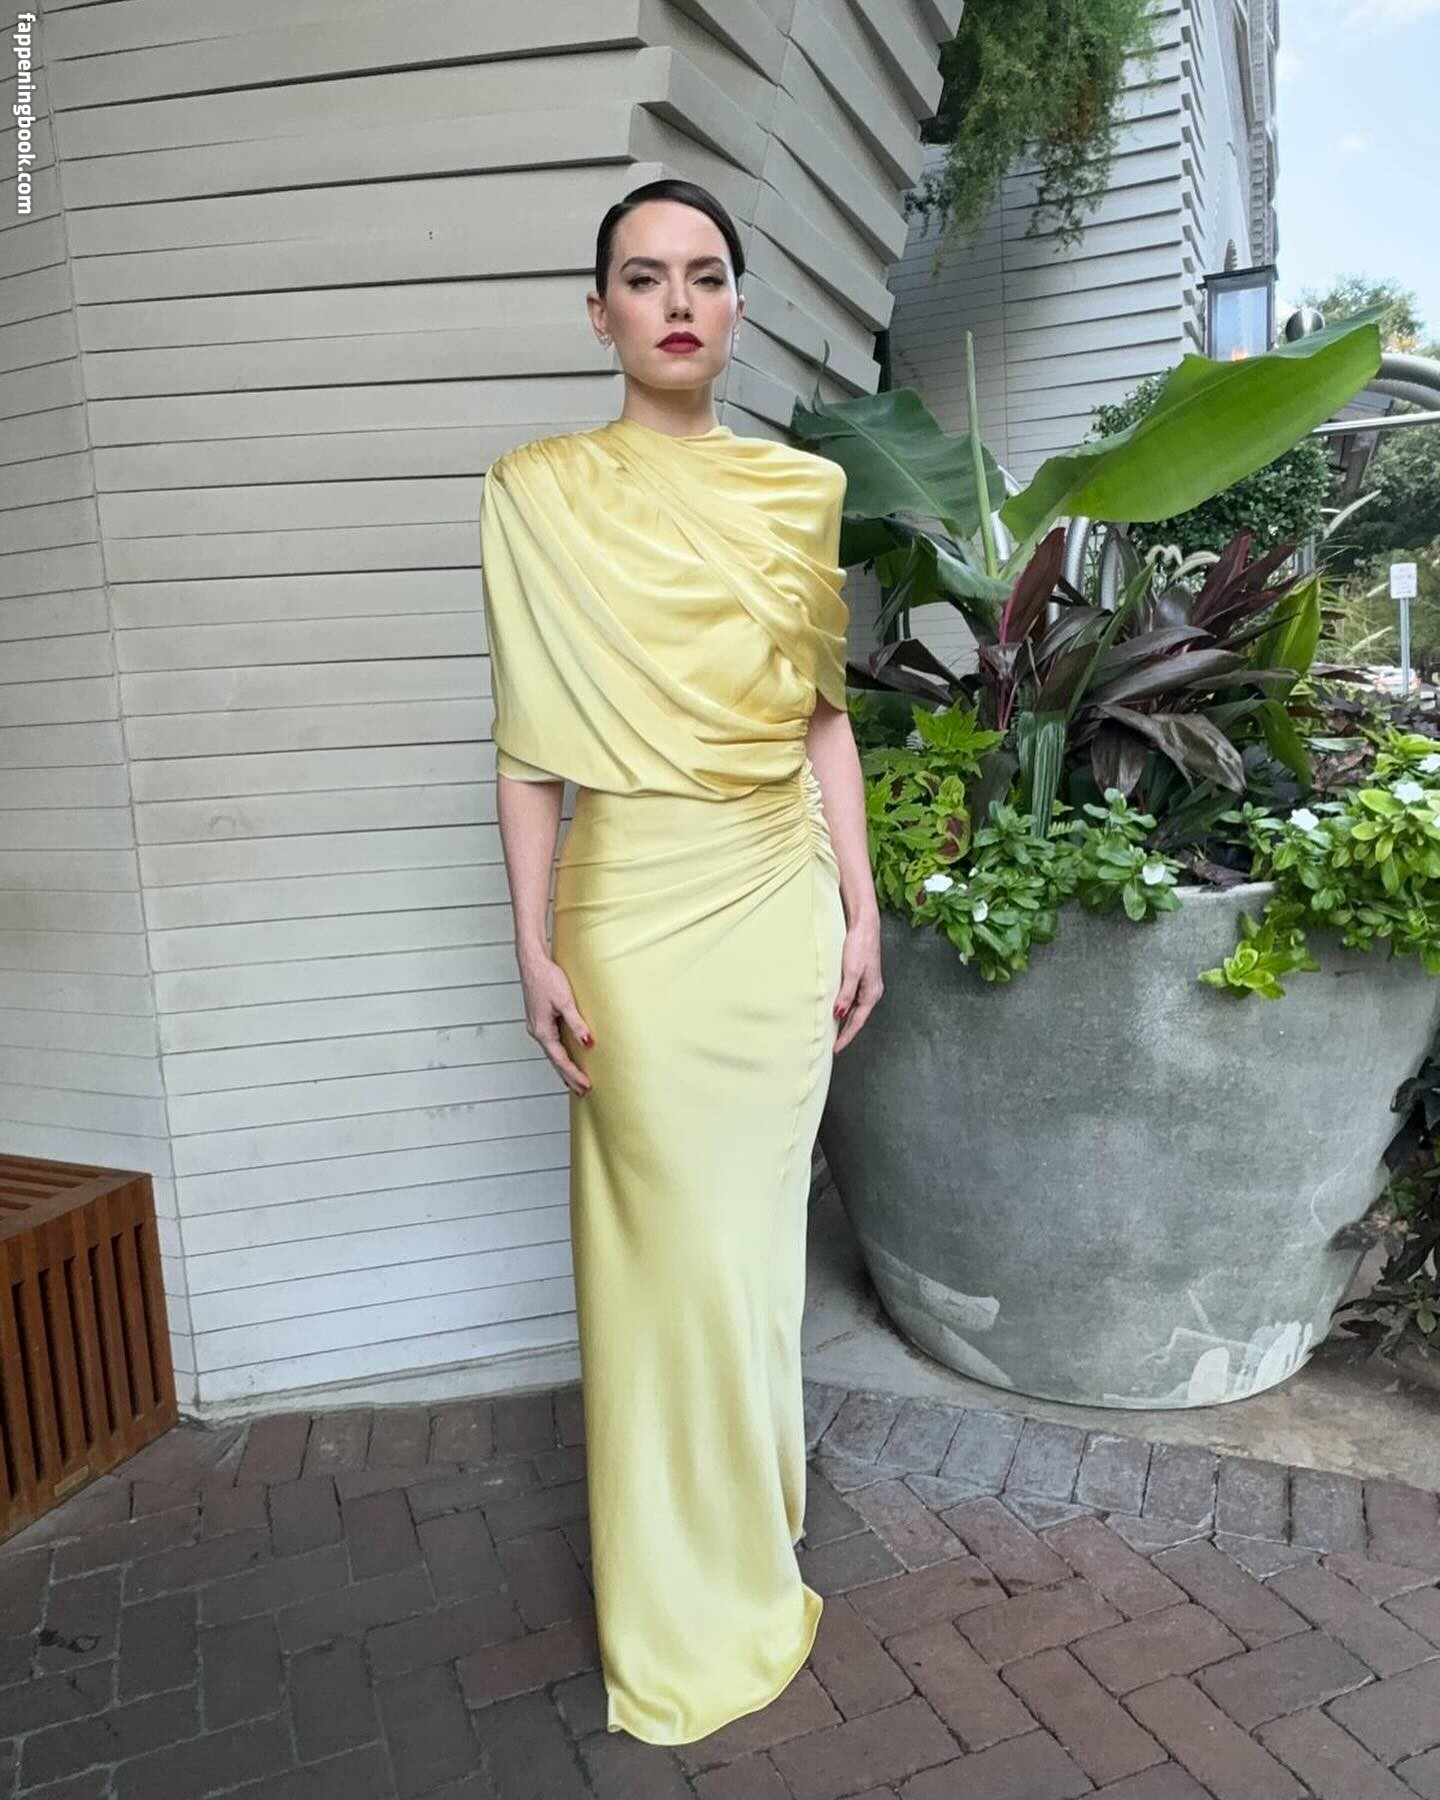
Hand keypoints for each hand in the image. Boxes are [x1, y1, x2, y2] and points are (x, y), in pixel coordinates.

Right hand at [519, 949, 593, 1096]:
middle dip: (568, 1077)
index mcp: (542, 1030)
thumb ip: (577, 1024)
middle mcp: (537, 1031)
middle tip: (582, 1092)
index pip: (560, 1060)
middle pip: (554, 1061)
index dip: (573, 1074)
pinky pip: (551, 1043)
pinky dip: (559, 1054)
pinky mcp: (539, 1019)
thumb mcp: (565, 1001)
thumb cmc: (547, 978)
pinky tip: (565, 1056)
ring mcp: (537, 1026)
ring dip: (563, 1068)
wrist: (532, 962)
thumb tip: (588, 1043)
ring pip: (552, 1053)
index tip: (585, 1086)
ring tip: (574, 1081)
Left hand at [832, 910, 882, 1053]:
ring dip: (845, 1021)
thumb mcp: (852, 972)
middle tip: (834, 1046)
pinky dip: (845, 1007)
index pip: (857, 1022)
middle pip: (857, 1018)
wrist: (865, 926)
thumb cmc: (860, 946)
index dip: (846, 1037)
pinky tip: (837, 1010)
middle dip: (846, 1032)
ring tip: (833, 1033)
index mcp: (872, 993)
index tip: (836, 1049)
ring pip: (855, 1009)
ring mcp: (868, 985)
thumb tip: (839, 1014)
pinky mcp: (862, 978)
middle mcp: (872, 992)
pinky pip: (853, 999)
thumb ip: (846, 995)